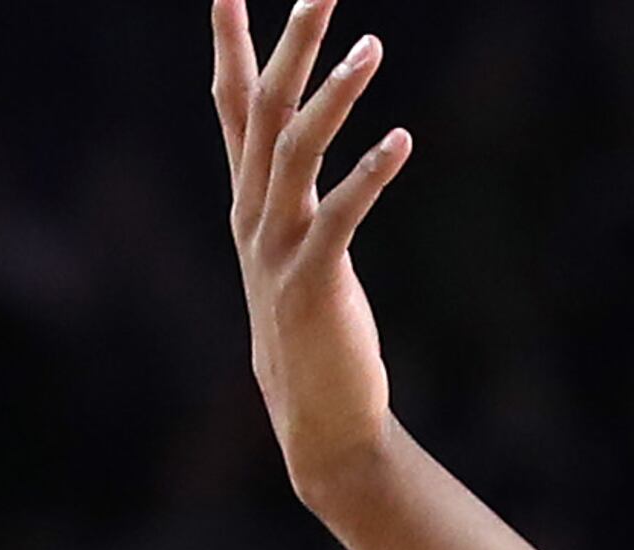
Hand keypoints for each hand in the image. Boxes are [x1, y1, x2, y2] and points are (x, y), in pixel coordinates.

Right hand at [212, 0, 413, 500]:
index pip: (233, 106)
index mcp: (248, 202)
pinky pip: (340, 214)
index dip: (230, 45)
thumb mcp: (298, 250)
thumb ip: (298, 197)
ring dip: (335, 94)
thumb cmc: (315, 334)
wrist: (318, 420)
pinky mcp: (312, 280)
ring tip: (371, 45)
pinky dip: (369, 173)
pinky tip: (402, 139)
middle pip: (264, 109)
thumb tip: (308, 146)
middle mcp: (253, 214)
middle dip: (289, 44)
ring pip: (296, 150)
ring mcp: (277, 247)